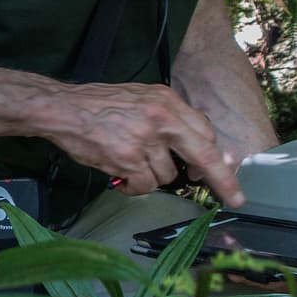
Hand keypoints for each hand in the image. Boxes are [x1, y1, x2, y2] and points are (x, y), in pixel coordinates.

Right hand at [37, 80, 245, 206]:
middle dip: (222, 180)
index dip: (214, 155)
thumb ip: (167, 117)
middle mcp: (161, 119)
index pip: (204, 131)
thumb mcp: (141, 98)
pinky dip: (134, 187)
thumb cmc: (97, 105)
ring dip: (151, 177)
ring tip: (130, 166)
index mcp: (167, 101)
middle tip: (234, 198)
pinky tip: (121, 178)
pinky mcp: (128, 159)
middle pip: (204, 156)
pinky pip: (144, 185)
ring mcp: (145, 140)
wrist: (62, 109)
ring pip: (167, 175)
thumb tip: (191, 146)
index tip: (224, 171)